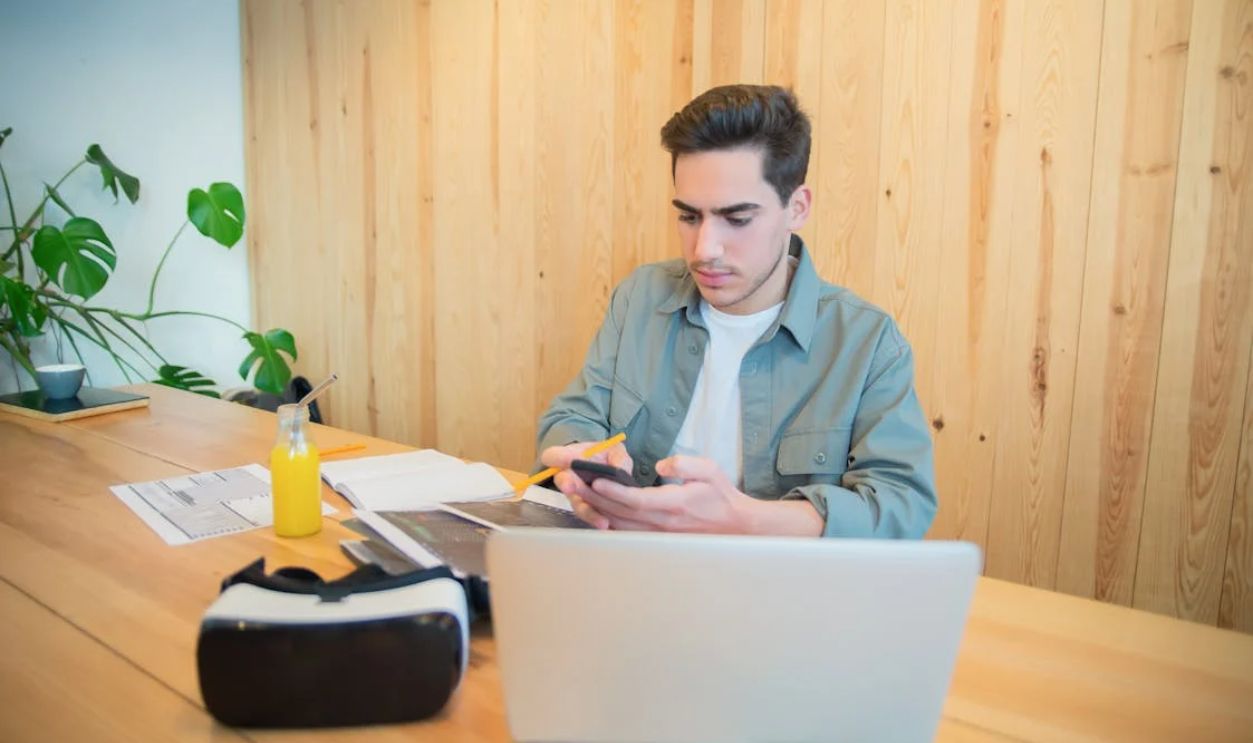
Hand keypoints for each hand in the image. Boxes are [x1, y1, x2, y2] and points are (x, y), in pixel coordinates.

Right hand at [540, 441, 633, 528]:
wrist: (612, 477)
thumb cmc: (607, 458)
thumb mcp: (615, 451)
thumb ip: (618, 458)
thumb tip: (620, 471)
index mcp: (570, 458)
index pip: (553, 455)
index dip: (556, 458)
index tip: (565, 459)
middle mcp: (569, 479)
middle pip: (562, 481)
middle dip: (566, 484)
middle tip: (570, 487)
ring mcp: (577, 497)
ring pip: (578, 505)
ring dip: (588, 512)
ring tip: (602, 521)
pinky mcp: (587, 510)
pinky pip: (589, 517)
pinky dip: (598, 522)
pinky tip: (609, 527)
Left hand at [578, 455, 754, 533]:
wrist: (734, 527)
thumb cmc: (721, 496)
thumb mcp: (710, 470)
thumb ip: (685, 464)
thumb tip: (660, 464)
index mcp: (674, 504)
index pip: (638, 500)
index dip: (614, 492)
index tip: (595, 481)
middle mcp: (661, 522)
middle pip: (620, 512)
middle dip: (592, 496)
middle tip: (569, 481)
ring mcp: (657, 534)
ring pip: (618, 524)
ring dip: (593, 508)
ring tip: (573, 492)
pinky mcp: (655, 538)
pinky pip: (624, 532)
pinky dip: (604, 522)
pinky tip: (589, 512)